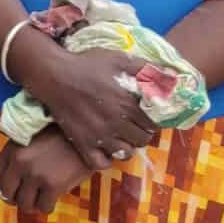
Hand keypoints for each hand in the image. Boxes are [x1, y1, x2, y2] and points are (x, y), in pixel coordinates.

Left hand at [0, 126, 94, 217]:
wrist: (88, 133)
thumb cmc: (63, 134)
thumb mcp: (34, 137)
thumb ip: (21, 154)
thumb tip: (14, 182)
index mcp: (13, 149)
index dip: (2, 185)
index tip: (12, 188)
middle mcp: (20, 163)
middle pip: (7, 193)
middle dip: (16, 198)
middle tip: (27, 197)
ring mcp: (35, 175)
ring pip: (24, 204)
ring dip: (32, 204)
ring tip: (40, 199)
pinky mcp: (53, 185)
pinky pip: (44, 207)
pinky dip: (47, 206)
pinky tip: (53, 199)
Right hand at [18, 36, 156, 168]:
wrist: (55, 75)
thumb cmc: (87, 64)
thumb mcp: (120, 59)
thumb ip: (146, 69)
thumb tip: (169, 77)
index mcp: (128, 104)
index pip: (153, 124)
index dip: (153, 121)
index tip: (147, 116)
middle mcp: (117, 124)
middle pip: (142, 140)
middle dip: (142, 133)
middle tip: (135, 126)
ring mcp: (99, 136)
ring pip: (125, 153)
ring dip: (127, 146)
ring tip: (121, 137)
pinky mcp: (82, 144)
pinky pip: (100, 163)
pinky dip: (106, 159)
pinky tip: (105, 148)